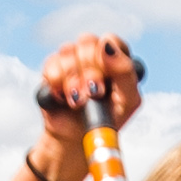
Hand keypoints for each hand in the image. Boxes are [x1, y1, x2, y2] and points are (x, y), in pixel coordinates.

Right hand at [22, 31, 139, 180]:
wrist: (79, 140)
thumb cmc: (108, 120)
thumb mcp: (129, 100)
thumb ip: (126, 72)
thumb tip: (107, 47)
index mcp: (115, 59)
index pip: (111, 39)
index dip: (108, 53)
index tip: (107, 75)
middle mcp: (92, 56)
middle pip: (88, 41)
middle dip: (90, 71)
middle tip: (94, 94)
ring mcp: (71, 61)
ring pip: (68, 50)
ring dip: (74, 80)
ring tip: (78, 102)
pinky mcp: (52, 71)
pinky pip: (51, 64)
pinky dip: (58, 84)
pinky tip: (64, 99)